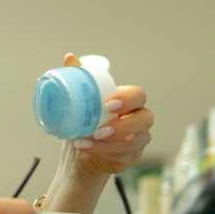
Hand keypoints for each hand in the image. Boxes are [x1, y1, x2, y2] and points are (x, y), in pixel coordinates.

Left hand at [63, 53, 153, 176]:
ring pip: (134, 141)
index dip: (128, 99)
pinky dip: (105, 154)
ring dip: (109, 144)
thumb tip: (69, 57)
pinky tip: (87, 150)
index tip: (107, 104)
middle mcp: (138, 119)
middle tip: (99, 130)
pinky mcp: (132, 156)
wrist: (80, 149)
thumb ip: (77, 78)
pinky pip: (126, 156)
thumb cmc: (84, 121)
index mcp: (128, 101)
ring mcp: (138, 139)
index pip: (138, 95)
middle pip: (145, 119)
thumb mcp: (79, 100)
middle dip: (123, 125)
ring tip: (84, 142)